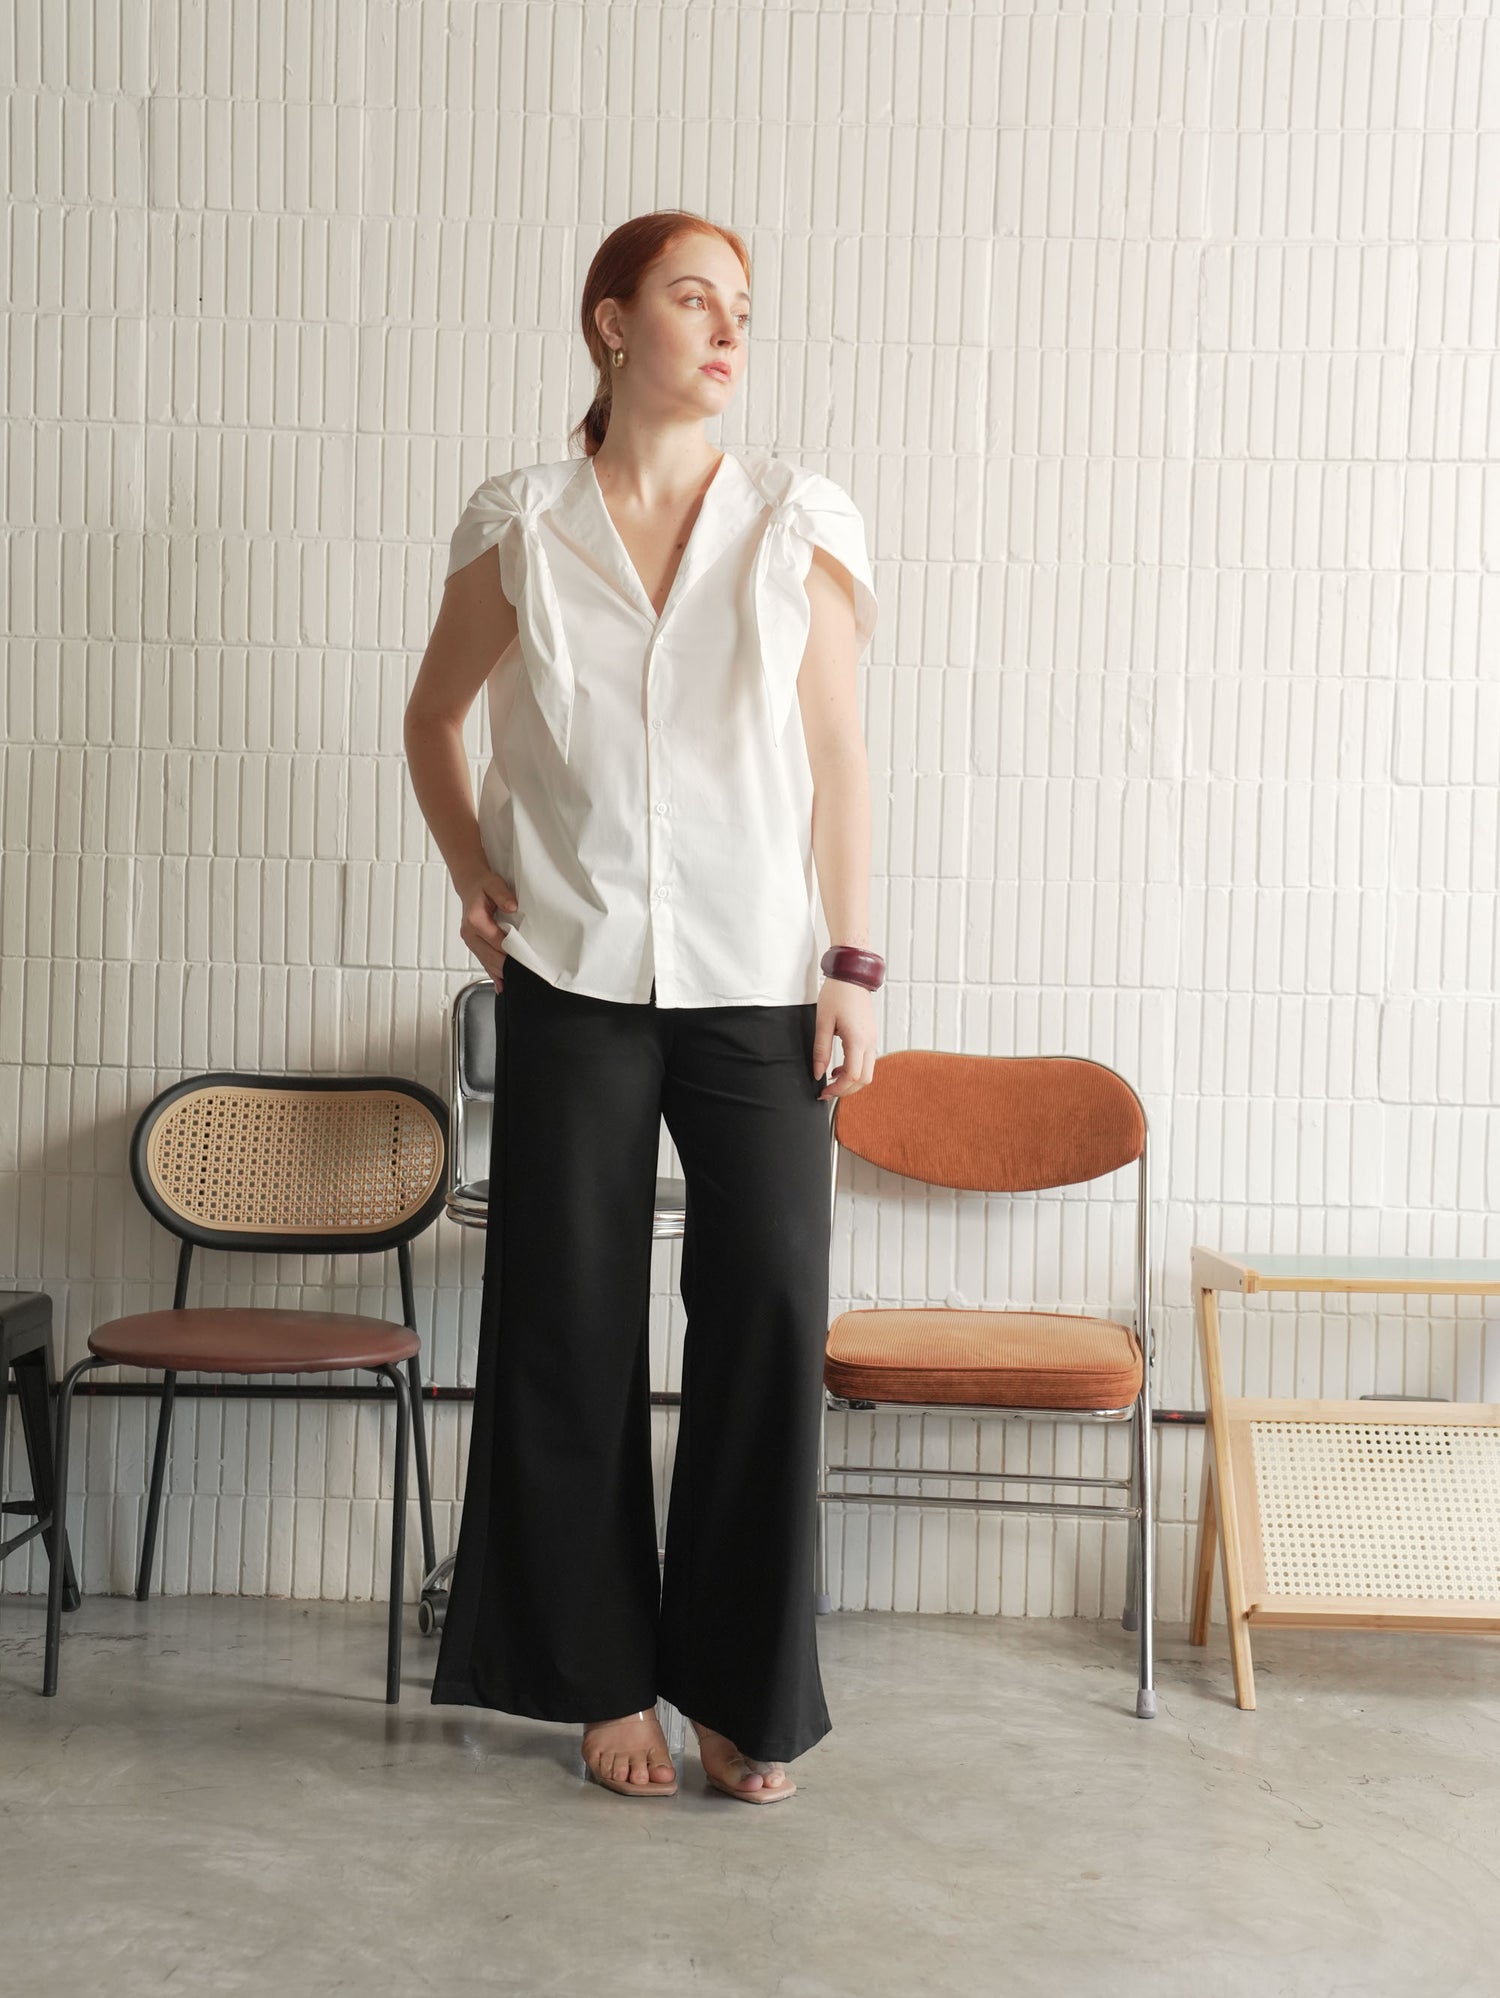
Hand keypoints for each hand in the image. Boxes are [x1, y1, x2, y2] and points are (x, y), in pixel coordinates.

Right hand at [456, 869, 518, 989]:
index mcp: (475, 920)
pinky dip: (493, 975)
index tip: (526, 958)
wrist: (470, 886)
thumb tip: (512, 906)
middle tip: (526, 971)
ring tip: (518, 979)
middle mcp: (469, 933)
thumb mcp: (493, 884)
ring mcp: (471, 941)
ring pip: (487, 962)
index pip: (497, 941)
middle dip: (508, 965)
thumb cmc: (483, 886)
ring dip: (501, 972)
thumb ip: (503, 895)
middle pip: (491, 956)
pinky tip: (501, 986)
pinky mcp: (474, 945)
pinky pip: (484, 963)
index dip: (512, 950)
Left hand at [812, 979, 876, 1100]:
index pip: (852, 1076)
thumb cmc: (837, 995)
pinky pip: (868, 1061)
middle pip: (864, 1079)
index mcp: (857, 1040)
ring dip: (851, 1081)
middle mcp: (869, 1043)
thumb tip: (817, 1073)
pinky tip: (839, 1067)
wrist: (852, 976)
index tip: (823, 1092)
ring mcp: (873, 1039)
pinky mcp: (871, 1036)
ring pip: (868, 1072)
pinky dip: (855, 1070)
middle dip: (846, 1090)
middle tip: (827, 1092)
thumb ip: (820, 1051)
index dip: (838, 1089)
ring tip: (832, 1079)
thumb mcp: (822, 1022)